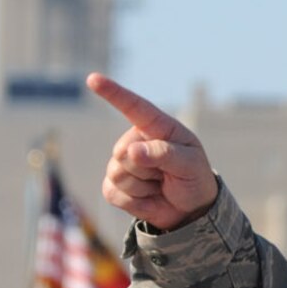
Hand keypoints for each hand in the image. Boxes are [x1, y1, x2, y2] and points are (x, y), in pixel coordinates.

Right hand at [87, 73, 216, 231]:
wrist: (190, 208)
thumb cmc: (193, 177)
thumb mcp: (189, 164)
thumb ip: (163, 153)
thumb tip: (131, 151)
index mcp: (157, 126)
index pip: (133, 106)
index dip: (112, 92)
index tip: (93, 79)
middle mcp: (136, 140)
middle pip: (123, 153)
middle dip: (146, 170)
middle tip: (166, 176)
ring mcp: (122, 162)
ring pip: (117, 174)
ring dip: (142, 188)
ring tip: (159, 185)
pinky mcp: (114, 185)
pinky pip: (112, 193)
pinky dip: (134, 202)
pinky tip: (149, 197)